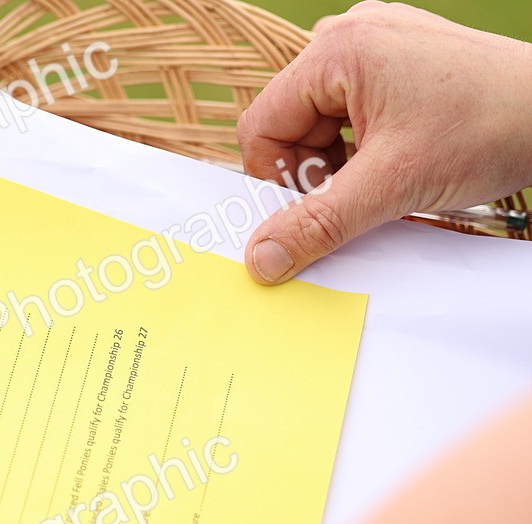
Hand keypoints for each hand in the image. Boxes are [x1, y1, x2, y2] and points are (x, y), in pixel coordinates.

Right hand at [237, 1, 531, 283]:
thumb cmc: (492, 127)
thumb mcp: (392, 186)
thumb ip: (317, 224)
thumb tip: (261, 258)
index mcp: (337, 50)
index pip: (262, 125)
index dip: (277, 179)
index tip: (307, 212)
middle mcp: (350, 36)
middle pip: (290, 123)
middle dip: (313, 171)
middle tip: (354, 198)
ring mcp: (376, 44)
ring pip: (320, 122)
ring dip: (338, 164)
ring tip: (383, 179)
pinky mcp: (398, 60)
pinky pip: (350, 111)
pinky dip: (361, 147)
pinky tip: (394, 163)